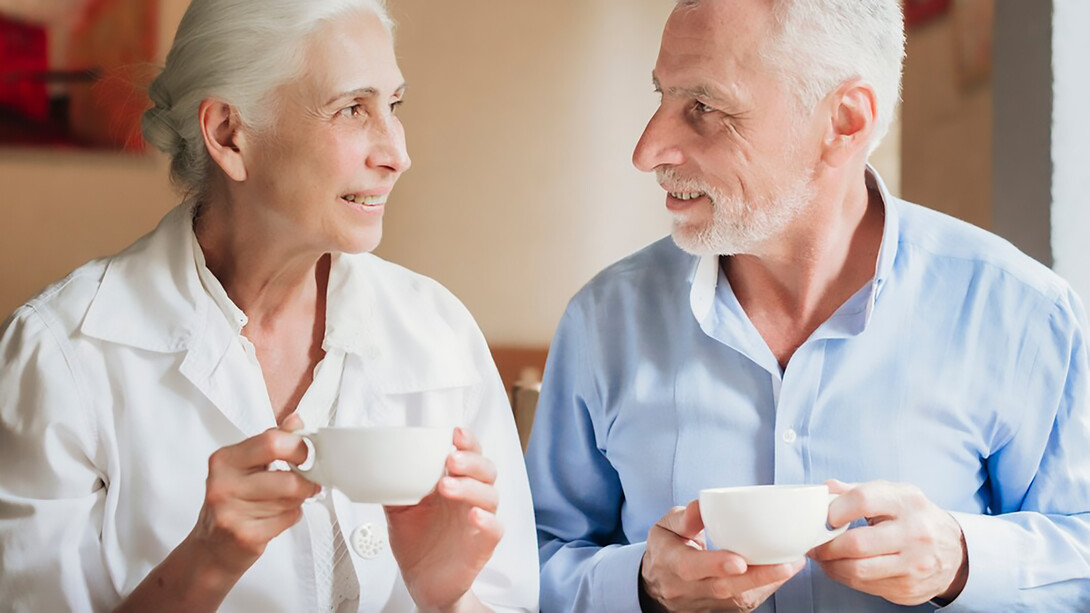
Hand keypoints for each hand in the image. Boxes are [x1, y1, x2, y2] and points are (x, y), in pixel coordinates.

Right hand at [188, 414, 318, 574]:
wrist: (211, 548)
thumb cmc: (231, 502)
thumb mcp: (244, 466)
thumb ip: (270, 442)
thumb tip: (295, 421)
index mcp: (224, 460)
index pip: (273, 442)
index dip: (299, 448)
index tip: (307, 455)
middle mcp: (223, 485)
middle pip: (288, 479)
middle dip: (305, 482)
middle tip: (308, 483)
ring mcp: (232, 513)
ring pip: (291, 500)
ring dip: (297, 501)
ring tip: (283, 502)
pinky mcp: (245, 536)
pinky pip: (288, 519)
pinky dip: (291, 517)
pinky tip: (275, 518)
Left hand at [386, 427, 501, 612]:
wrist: (422, 582)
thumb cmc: (417, 542)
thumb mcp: (398, 510)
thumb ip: (394, 488)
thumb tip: (376, 467)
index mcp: (454, 483)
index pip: (469, 455)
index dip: (467, 441)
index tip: (455, 433)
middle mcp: (470, 498)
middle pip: (486, 470)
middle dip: (470, 461)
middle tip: (449, 460)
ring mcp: (479, 519)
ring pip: (490, 495)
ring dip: (471, 487)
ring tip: (447, 486)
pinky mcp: (484, 543)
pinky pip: (495, 528)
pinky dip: (487, 519)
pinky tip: (474, 516)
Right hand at [640, 500, 804, 612]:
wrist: (656, 584)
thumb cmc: (666, 548)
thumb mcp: (666, 526)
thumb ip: (686, 517)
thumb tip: (704, 505)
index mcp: (670, 563)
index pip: (690, 567)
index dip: (715, 564)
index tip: (740, 561)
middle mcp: (685, 589)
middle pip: (722, 589)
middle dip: (757, 578)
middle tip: (786, 565)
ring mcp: (702, 603)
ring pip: (737, 600)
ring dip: (767, 584)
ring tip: (792, 565)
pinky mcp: (718, 611)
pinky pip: (743, 604)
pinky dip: (764, 589)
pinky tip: (781, 574)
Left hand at [808, 479, 967, 605]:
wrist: (955, 550)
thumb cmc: (914, 517)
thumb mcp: (893, 494)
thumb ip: (856, 490)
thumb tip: (824, 490)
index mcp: (907, 502)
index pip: (862, 501)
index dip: (835, 510)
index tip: (825, 518)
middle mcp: (915, 534)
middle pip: (856, 543)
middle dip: (826, 546)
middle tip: (814, 544)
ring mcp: (914, 565)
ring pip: (858, 570)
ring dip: (831, 566)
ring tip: (823, 557)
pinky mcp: (909, 589)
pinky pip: (866, 587)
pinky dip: (846, 578)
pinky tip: (842, 568)